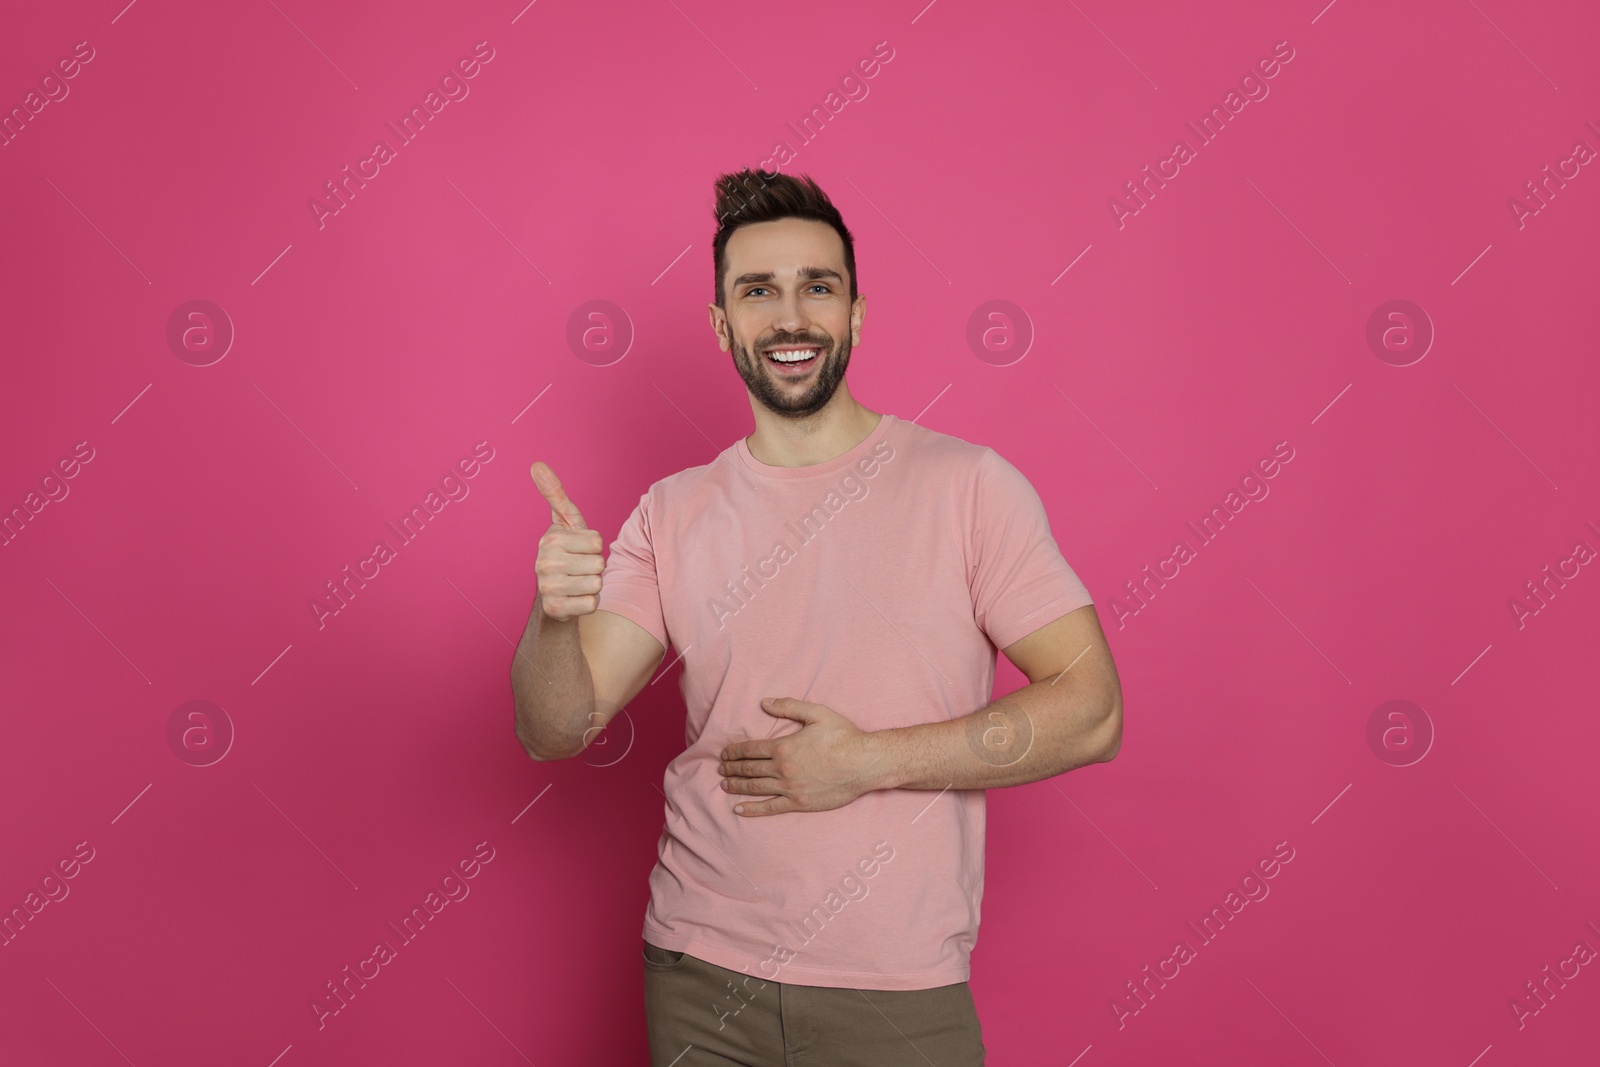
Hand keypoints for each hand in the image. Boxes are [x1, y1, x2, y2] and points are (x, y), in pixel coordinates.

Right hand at [529, 461, 604, 621]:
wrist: (554, 595)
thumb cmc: (565, 553)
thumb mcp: (564, 523)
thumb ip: (555, 494)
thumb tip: (537, 464)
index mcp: (550, 540)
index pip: (598, 542)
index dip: (594, 547)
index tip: (579, 550)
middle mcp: (544, 563)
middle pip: (599, 563)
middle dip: (594, 567)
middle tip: (578, 569)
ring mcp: (548, 588)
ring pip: (597, 584)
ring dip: (592, 585)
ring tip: (577, 582)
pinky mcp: (555, 609)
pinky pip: (592, 603)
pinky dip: (589, 603)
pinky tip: (575, 598)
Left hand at [718, 698, 884, 815]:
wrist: (864, 763)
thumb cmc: (843, 736)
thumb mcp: (817, 713)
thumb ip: (789, 706)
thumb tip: (764, 703)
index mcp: (784, 747)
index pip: (750, 749)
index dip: (734, 752)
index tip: (724, 754)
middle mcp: (782, 769)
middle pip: (749, 769)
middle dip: (732, 769)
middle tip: (720, 769)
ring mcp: (790, 788)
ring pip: (755, 788)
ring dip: (737, 786)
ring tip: (725, 785)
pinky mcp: (799, 803)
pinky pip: (770, 808)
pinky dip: (752, 809)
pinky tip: (739, 809)